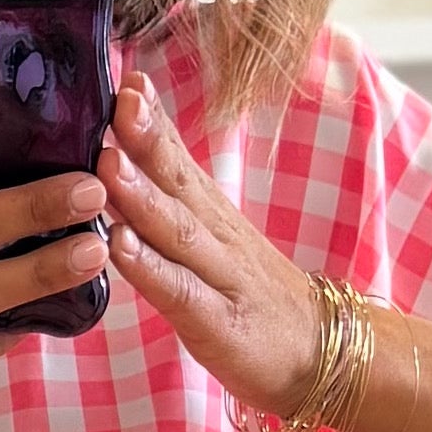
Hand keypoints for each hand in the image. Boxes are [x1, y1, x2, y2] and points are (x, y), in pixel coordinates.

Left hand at [96, 73, 336, 420]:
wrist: (324, 355)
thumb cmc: (256, 301)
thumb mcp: (217, 244)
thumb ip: (176, 207)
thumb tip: (124, 167)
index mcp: (212, 216)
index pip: (181, 158)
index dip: (155, 120)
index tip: (126, 76)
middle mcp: (217, 236)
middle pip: (180, 180)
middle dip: (147, 137)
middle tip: (119, 99)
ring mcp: (221, 277)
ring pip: (177, 229)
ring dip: (141, 193)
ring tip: (108, 160)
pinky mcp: (218, 323)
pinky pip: (178, 291)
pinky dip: (147, 267)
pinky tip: (117, 245)